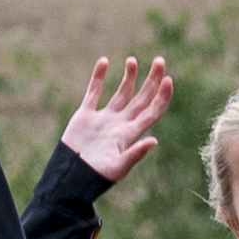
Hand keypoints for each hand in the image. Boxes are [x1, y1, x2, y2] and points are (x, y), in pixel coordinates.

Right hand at [59, 52, 174, 182]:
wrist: (69, 177)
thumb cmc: (96, 176)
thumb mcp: (118, 167)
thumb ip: (135, 154)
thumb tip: (154, 140)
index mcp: (130, 134)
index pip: (152, 111)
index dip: (162, 96)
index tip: (168, 79)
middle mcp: (120, 124)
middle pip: (141, 99)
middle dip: (152, 80)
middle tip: (160, 61)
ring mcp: (103, 119)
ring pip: (121, 93)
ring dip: (129, 77)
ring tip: (133, 60)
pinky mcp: (85, 116)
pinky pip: (93, 92)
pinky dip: (98, 77)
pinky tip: (104, 61)